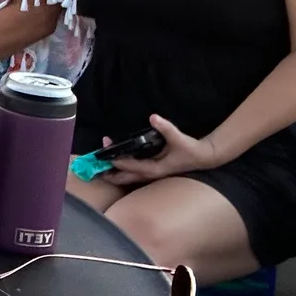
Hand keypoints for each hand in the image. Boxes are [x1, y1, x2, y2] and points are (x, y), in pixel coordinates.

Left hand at [104, 113, 219, 186]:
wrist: (203, 157)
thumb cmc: (191, 149)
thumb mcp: (179, 138)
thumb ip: (166, 128)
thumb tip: (153, 117)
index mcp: (154, 169)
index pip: (130, 166)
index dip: (116, 161)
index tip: (104, 155)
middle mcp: (150, 174)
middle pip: (124, 178)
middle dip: (108, 174)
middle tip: (92, 168)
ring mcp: (150, 174)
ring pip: (126, 178)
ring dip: (112, 172)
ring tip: (97, 167)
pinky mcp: (151, 171)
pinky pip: (131, 173)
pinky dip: (120, 170)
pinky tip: (112, 163)